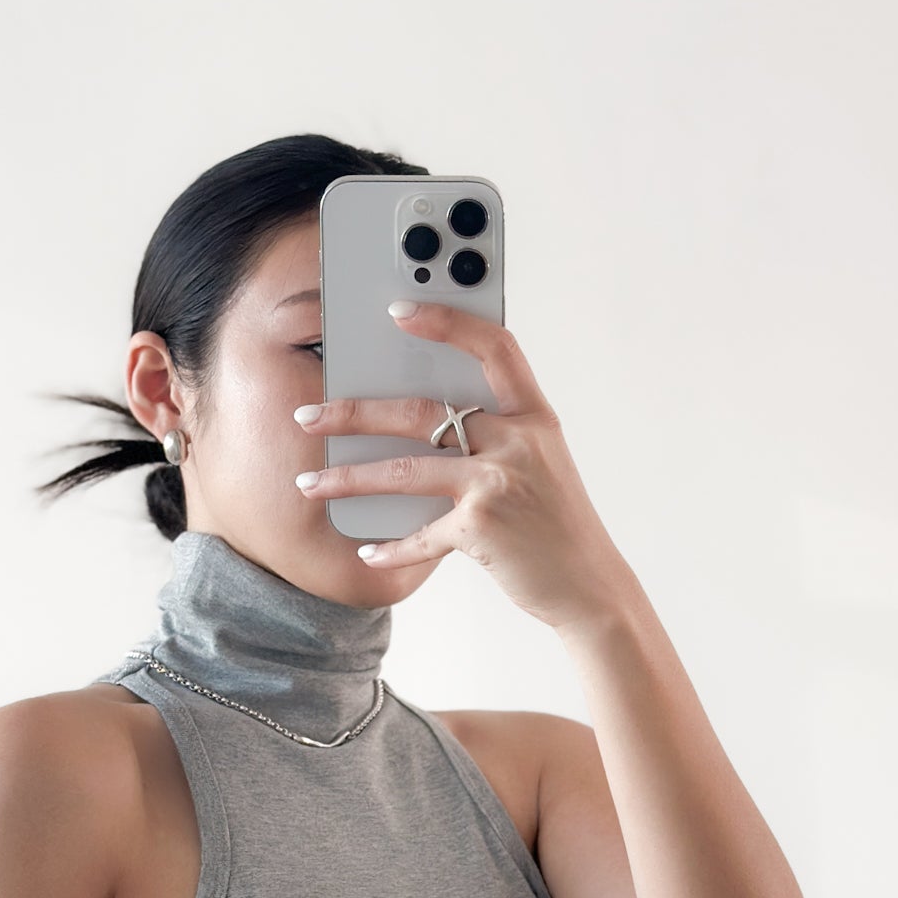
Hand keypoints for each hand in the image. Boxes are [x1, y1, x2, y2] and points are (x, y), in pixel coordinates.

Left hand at [292, 298, 638, 631]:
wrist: (590, 587)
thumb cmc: (558, 524)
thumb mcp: (541, 463)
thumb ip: (497, 435)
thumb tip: (425, 421)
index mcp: (534, 416)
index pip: (494, 347)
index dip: (447, 322)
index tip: (399, 310)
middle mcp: (517, 442)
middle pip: (421, 412)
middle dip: (353, 413)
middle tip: (308, 416)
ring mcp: (498, 484)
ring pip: (405, 469)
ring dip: (348, 479)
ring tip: (309, 484)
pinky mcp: (482, 529)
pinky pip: (421, 535)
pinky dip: (390, 548)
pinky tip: (365, 551)